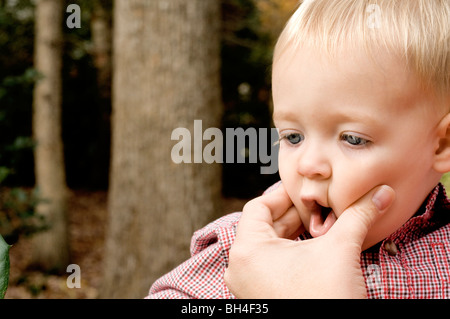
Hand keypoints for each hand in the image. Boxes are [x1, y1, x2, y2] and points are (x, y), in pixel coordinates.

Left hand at [223, 183, 394, 298]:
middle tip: (319, 207)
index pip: (259, 206)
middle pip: (265, 226)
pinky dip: (290, 254)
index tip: (306, 191)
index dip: (285, 195)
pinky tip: (313, 251)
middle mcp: (240, 267)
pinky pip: (270, 267)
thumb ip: (358, 216)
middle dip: (295, 215)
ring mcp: (248, 286)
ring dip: (294, 234)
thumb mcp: (340, 250)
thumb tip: (381, 193)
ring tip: (320, 227)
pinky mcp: (260, 299)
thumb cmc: (323, 298)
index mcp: (247, 250)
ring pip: (269, 247)